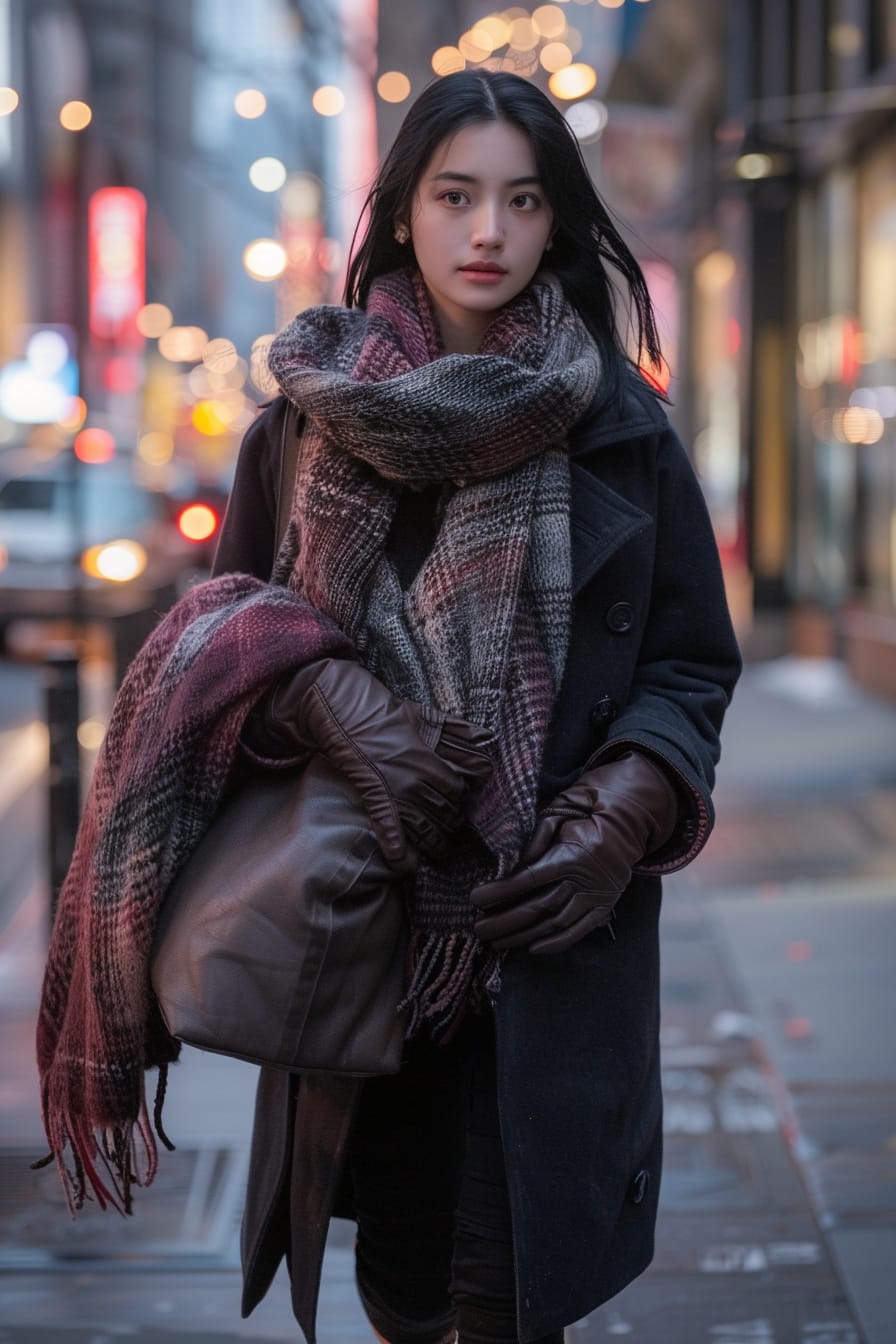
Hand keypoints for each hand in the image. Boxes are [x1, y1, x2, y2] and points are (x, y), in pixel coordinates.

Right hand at [244, 658, 492, 868]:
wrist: (348, 713)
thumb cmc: (388, 713)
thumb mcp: (428, 717)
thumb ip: (458, 731)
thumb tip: (487, 738)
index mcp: (431, 761)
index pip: (456, 790)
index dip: (460, 800)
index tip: (460, 805)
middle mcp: (417, 780)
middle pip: (445, 812)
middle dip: (452, 823)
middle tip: (453, 829)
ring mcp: (396, 792)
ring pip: (425, 827)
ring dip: (435, 843)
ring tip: (440, 852)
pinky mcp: (375, 798)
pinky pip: (390, 830)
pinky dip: (399, 850)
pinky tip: (405, 865)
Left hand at [471, 751, 677, 953]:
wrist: (628, 821)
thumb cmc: (584, 813)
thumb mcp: (560, 813)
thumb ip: (536, 837)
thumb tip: (514, 864)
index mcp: (573, 854)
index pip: (529, 877)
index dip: (501, 890)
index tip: (476, 898)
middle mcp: (586, 879)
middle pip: (539, 906)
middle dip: (506, 921)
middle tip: (479, 928)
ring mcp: (597, 896)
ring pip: (556, 924)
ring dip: (524, 936)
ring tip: (497, 942)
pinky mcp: (604, 907)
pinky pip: (579, 931)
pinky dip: (556, 943)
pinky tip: (532, 949)